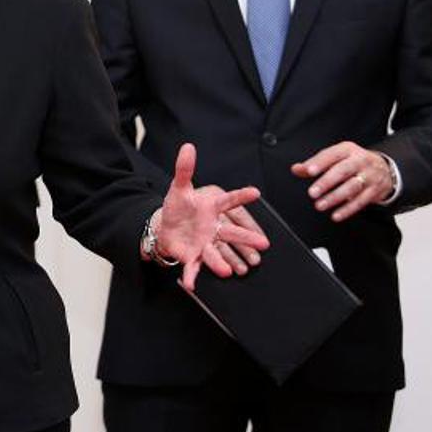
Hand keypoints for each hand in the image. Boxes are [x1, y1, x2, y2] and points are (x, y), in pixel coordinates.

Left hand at [156, 143, 269, 290]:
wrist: (167, 227)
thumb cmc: (179, 207)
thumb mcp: (179, 187)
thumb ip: (185, 169)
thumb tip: (188, 146)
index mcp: (211, 208)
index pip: (228, 201)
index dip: (241, 196)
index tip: (255, 192)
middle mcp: (212, 228)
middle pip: (230, 233)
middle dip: (246, 238)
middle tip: (264, 243)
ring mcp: (204, 244)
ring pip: (215, 253)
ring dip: (221, 262)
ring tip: (228, 270)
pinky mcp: (192, 257)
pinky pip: (193, 268)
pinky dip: (192, 277)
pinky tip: (191, 285)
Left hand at [293, 141, 393, 220]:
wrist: (384, 168)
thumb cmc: (352, 162)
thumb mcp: (335, 158)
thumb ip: (314, 164)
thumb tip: (296, 169)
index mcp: (347, 150)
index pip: (332, 154)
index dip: (320, 162)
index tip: (308, 171)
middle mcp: (360, 161)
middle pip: (343, 171)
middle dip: (326, 182)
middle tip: (312, 193)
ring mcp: (369, 176)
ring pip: (352, 187)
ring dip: (335, 198)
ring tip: (320, 205)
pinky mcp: (375, 190)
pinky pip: (361, 201)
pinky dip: (347, 209)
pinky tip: (336, 215)